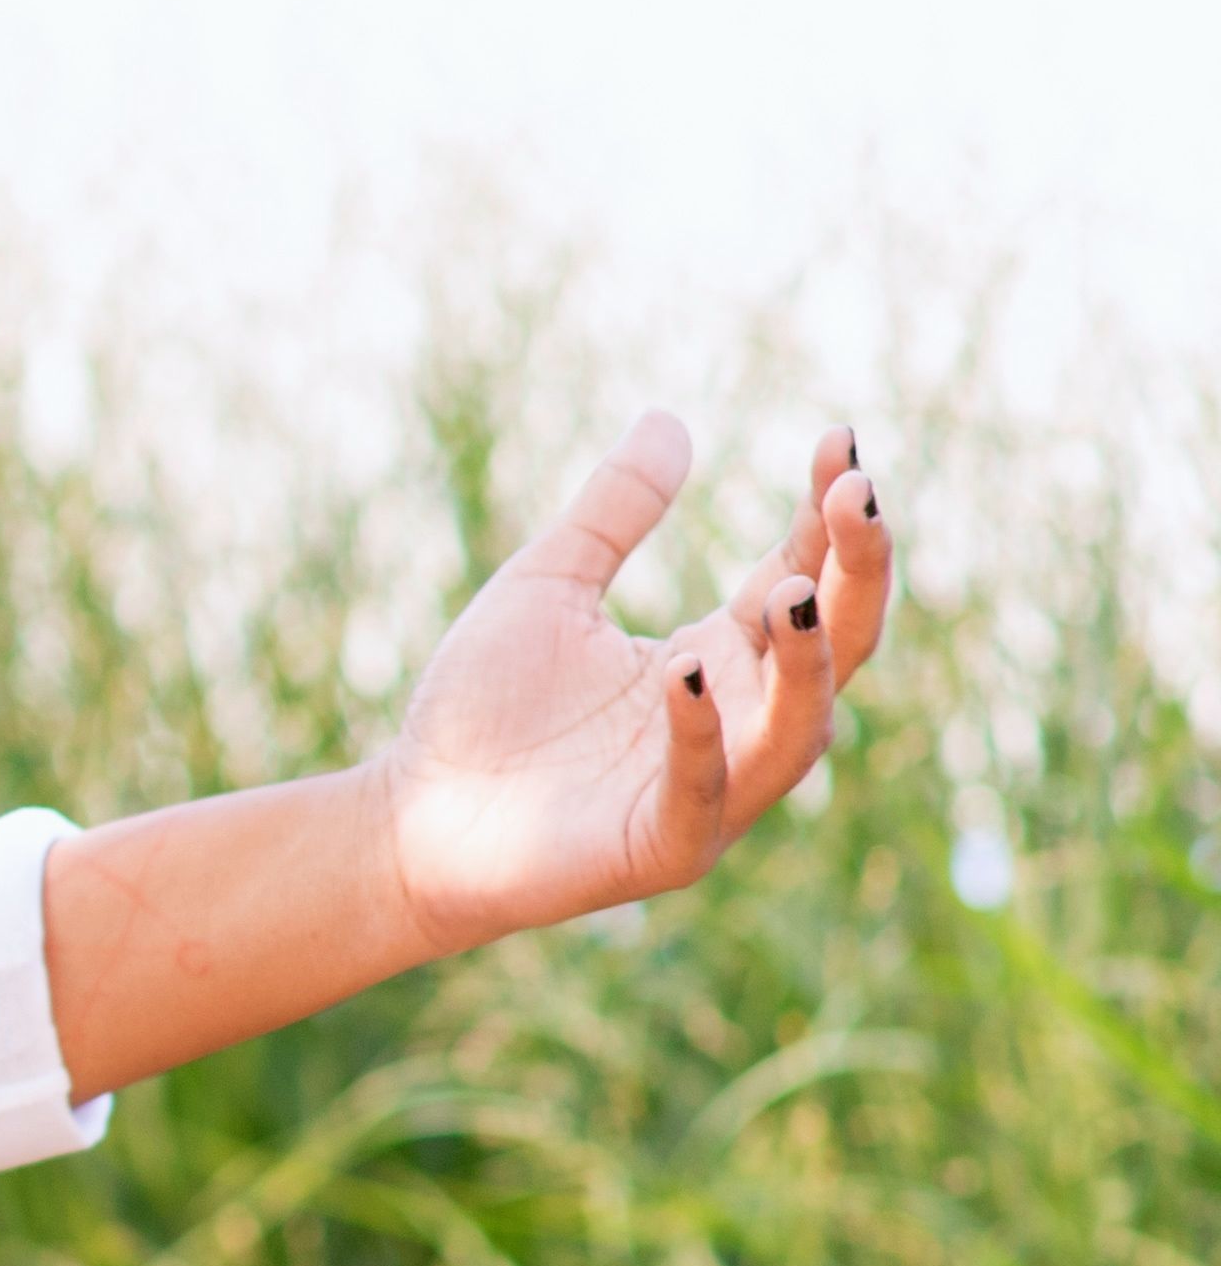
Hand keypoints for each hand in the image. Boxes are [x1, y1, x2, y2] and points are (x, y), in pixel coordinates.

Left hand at [368, 416, 895, 950]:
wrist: (409, 820)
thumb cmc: (482, 708)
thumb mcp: (548, 589)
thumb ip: (610, 516)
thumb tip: (668, 419)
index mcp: (720, 657)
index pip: (804, 574)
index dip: (827, 515)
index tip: (838, 439)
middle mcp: (737, 721)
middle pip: (833, 645)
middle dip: (856, 572)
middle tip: (857, 493)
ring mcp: (710, 792)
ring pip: (797, 729)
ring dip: (804, 660)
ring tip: (792, 588)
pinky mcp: (659, 846)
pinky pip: (701, 792)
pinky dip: (701, 736)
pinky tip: (685, 671)